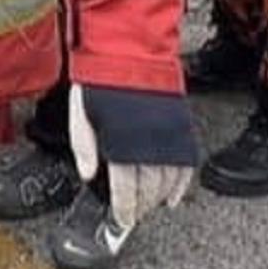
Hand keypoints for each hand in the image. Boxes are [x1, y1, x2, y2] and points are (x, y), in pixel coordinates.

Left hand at [69, 83, 196, 235]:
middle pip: (148, 190)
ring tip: (148, 207)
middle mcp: (148, 143)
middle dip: (139, 208)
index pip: (126, 188)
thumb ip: (83, 146)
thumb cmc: (102, 77)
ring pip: (168, 181)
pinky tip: (173, 196)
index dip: (124, 209)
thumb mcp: (81, 110)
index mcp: (122, 142)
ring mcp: (167, 135)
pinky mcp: (180, 126)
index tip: (121, 221)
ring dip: (158, 199)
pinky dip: (181, 184)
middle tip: (132, 216)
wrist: (129, 47)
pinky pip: (186, 164)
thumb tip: (88, 174)